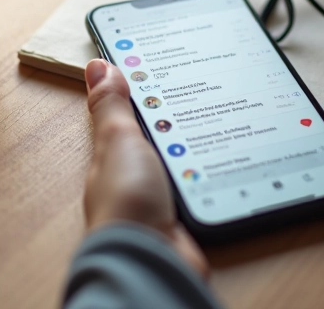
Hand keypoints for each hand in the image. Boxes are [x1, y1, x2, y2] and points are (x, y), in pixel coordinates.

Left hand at [82, 59, 208, 275]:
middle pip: (158, 136)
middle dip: (177, 116)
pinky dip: (210, 174)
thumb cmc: (126, 202)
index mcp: (113, 154)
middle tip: (206, 87)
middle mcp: (134, 176)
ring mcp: (159, 197)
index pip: (127, 113)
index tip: (166, 64)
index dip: (144, 89)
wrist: (150, 258)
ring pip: (181, 160)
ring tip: (222, 119)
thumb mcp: (119, 139)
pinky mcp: (182, 216)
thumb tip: (98, 65)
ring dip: (196, 147)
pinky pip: (199, 184)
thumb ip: (112, 105)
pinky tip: (226, 163)